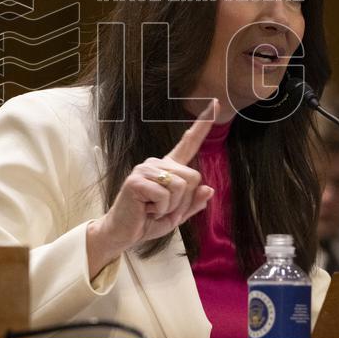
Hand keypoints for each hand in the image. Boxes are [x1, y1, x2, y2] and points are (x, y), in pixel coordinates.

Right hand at [87, 99, 217, 277]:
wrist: (122, 234)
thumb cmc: (147, 222)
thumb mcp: (176, 215)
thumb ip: (192, 203)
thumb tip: (209, 189)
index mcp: (168, 168)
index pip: (188, 144)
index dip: (203, 125)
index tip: (216, 103)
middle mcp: (157, 163)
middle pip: (193, 176)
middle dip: (184, 201)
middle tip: (163, 210)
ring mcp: (145, 169)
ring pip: (181, 186)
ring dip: (171, 207)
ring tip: (152, 210)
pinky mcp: (136, 180)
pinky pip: (165, 196)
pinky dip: (160, 210)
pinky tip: (146, 210)